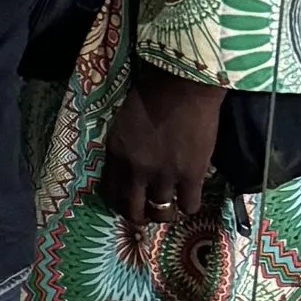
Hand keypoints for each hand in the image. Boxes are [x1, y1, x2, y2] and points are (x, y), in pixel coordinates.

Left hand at [99, 64, 223, 238]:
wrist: (182, 84)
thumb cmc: (153, 93)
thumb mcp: (124, 121)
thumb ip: (124, 147)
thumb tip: (130, 164)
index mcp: (116, 153)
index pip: (109, 190)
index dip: (118, 201)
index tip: (126, 201)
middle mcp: (136, 169)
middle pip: (132, 209)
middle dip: (139, 216)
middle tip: (148, 214)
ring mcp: (163, 175)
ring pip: (161, 212)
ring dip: (166, 213)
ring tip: (171, 208)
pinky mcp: (190, 176)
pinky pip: (189, 206)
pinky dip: (189, 205)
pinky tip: (191, 197)